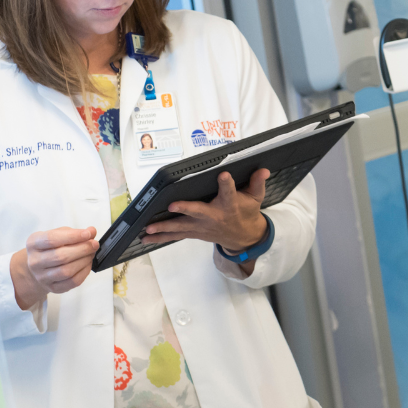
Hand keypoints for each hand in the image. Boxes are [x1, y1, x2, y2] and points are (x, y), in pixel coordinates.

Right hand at [10, 226, 98, 310]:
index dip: (73, 236)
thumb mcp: (57, 235)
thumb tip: (91, 232)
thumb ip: (74, 232)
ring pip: (67, 271)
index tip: (88, 233)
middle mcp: (35, 261)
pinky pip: (72, 282)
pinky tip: (88, 264)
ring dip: (84, 261)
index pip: (52, 239)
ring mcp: (42, 277)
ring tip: (91, 253)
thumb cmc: (50, 248)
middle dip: (82, 249)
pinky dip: (84, 272)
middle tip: (94, 244)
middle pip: (61, 256)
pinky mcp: (52, 288)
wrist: (38, 267)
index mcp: (33, 244)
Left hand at [143, 169, 269, 252]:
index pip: (229, 193)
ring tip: (148, 229)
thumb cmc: (247, 213)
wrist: (244, 237)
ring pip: (181, 227)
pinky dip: (160, 237)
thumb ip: (257, 183)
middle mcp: (213, 217)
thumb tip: (263, 169)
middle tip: (172, 207)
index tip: (223, 175)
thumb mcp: (256, 198)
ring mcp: (201, 227)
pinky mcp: (194, 233)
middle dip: (185, 210)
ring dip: (164, 228)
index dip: (226, 184)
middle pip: (198, 212)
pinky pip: (175, 236)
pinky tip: (145, 238)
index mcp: (229, 205)